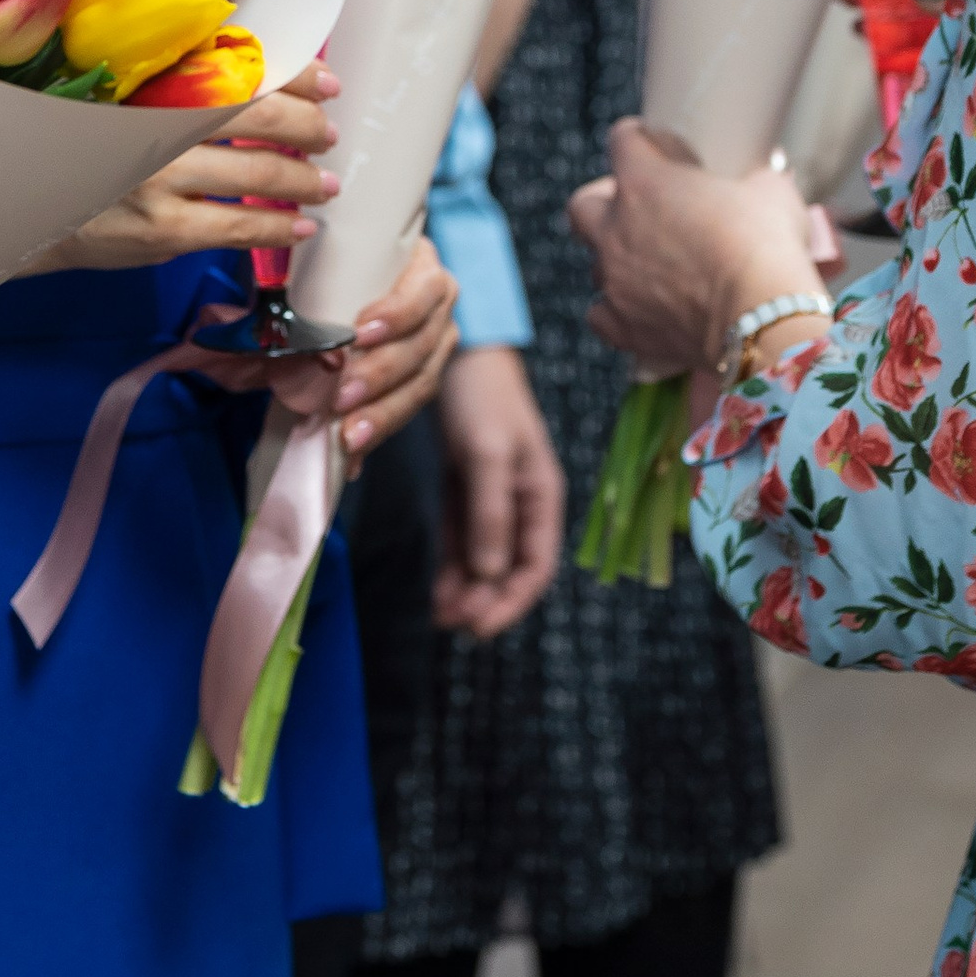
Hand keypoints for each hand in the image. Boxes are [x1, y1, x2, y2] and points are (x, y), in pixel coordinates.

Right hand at [34, 65, 340, 277]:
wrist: (36, 207)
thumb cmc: (90, 152)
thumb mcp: (128, 106)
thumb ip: (182, 95)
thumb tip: (261, 88)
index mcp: (155, 84)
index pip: (240, 67)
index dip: (293, 74)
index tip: (327, 83)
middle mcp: (160, 124)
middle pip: (259, 116)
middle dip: (308, 128)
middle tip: (329, 137)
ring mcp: (161, 179)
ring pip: (257, 174)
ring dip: (304, 181)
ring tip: (326, 186)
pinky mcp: (163, 229)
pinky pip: (237, 227)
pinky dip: (276, 228)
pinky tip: (299, 227)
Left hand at [301, 235, 458, 458]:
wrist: (352, 284)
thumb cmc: (335, 270)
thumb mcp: (313, 269)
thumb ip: (286, 285)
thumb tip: (228, 320)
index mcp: (421, 268)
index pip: (424, 289)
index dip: (398, 313)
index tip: (358, 335)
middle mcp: (438, 307)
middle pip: (423, 345)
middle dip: (381, 374)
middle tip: (341, 396)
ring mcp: (435, 345)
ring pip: (421, 383)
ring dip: (383, 412)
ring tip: (349, 436)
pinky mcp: (422, 379)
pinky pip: (406, 409)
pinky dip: (377, 430)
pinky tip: (352, 456)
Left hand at [433, 345, 564, 635]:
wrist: (460, 348)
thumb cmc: (484, 397)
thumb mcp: (490, 454)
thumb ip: (491, 514)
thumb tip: (489, 573)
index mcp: (541, 496)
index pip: (536, 566)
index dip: (512, 602)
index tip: (480, 628)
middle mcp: (520, 501)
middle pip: (509, 568)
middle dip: (484, 601)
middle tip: (451, 624)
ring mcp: (491, 494)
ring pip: (482, 557)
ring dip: (465, 588)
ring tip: (438, 614)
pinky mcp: (464, 485)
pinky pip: (460, 536)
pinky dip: (450, 563)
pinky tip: (434, 586)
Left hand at [568, 119, 821, 373]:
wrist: (763, 318)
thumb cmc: (767, 246)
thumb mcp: (770, 191)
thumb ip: (752, 180)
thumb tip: (759, 184)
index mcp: (645, 181)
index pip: (623, 140)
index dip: (641, 141)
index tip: (657, 149)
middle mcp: (616, 228)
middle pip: (583, 204)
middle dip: (603, 203)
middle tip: (638, 209)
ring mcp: (614, 280)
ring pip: (594, 263)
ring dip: (617, 260)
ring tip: (653, 266)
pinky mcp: (624, 326)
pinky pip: (601, 316)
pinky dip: (617, 311)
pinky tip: (640, 310)